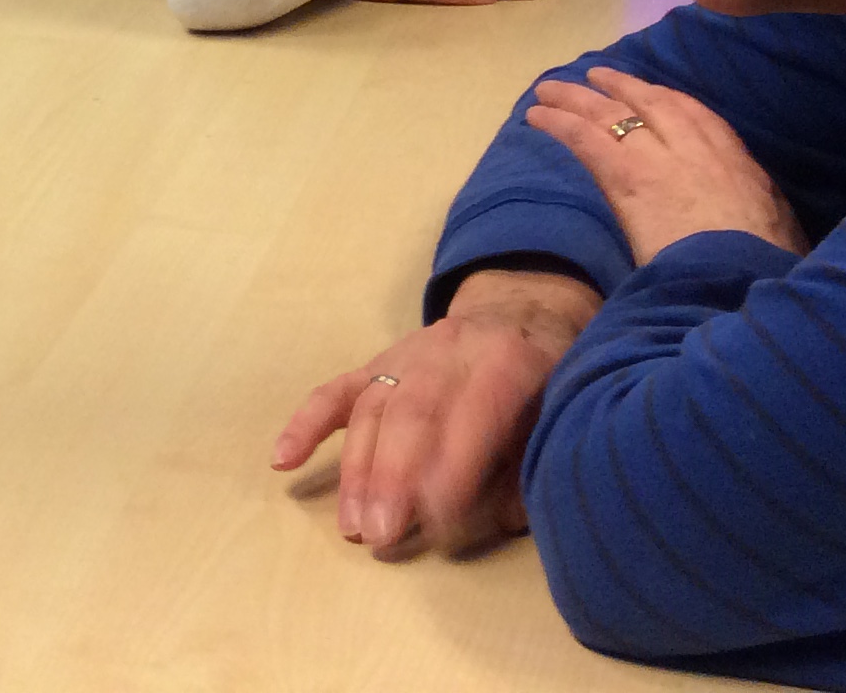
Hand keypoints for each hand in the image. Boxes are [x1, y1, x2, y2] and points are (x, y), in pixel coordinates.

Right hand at [271, 267, 600, 555]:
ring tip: (353, 526)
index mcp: (506, 358)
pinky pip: (334, 393)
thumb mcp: (563, 412)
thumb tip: (495, 518)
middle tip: (382, 533)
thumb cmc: (549, 380)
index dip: (455, 466)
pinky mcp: (376, 366)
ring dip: (357, 470)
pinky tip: (282, 460)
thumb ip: (531, 464)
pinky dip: (304, 425)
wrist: (521, 313)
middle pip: (412, 412)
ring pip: (371, 410)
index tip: (437, 521)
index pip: (475, 412)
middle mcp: (447, 350)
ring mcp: (404, 356)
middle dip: (393, 476)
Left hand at [523, 67, 805, 264]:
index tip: (652, 92)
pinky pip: (585, 138)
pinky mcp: (626, 176)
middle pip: (652, 104)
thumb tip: (763, 215)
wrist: (739, 279)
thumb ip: (765, 213)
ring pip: (612, 114)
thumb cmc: (766, 268)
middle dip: (622, 87)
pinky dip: (559, 123)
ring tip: (550, 90)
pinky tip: (537, 116)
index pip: (700, 118)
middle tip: (597, 76)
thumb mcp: (781, 233)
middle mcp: (696, 150)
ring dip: (578, 98)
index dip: (671, 100)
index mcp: (738, 165)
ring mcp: (658, 158)